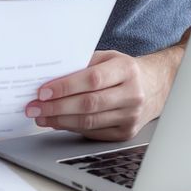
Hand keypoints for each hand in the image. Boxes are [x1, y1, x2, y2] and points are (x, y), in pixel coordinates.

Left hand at [24, 45, 183, 140]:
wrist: (156, 86)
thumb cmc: (124, 69)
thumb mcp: (108, 57)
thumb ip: (83, 63)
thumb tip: (51, 76)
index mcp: (127, 70)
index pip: (92, 79)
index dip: (65, 87)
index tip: (42, 91)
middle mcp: (132, 94)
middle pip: (88, 104)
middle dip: (56, 107)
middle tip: (34, 107)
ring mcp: (131, 116)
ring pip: (89, 122)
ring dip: (60, 120)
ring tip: (41, 116)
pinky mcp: (126, 133)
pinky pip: (93, 132)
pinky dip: (72, 128)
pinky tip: (58, 123)